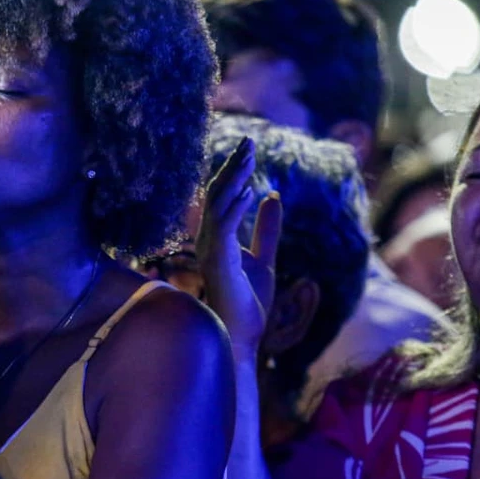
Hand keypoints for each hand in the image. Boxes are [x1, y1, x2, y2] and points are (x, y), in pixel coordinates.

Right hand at [196, 138, 282, 357]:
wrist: (242, 336)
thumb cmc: (248, 302)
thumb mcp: (265, 258)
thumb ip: (266, 229)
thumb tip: (271, 195)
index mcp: (217, 238)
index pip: (222, 196)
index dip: (235, 172)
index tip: (250, 150)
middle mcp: (208, 240)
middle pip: (216, 193)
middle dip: (232, 167)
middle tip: (249, 142)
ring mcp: (210, 250)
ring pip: (217, 204)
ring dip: (234, 179)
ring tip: (250, 158)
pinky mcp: (217, 261)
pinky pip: (223, 227)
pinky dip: (235, 207)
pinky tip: (251, 191)